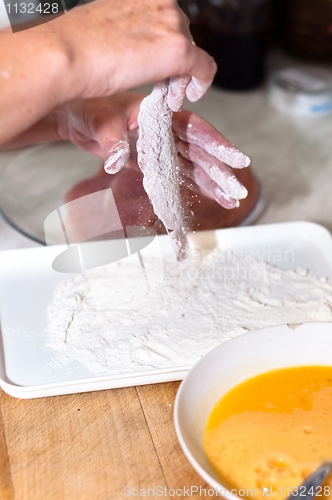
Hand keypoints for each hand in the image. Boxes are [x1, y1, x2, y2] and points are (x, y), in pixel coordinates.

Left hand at [3, 92, 249, 208]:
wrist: (75, 116)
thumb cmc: (88, 108)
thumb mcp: (100, 120)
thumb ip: (112, 139)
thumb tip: (116, 160)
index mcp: (160, 116)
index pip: (195, 130)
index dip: (217, 145)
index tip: (237, 160)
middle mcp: (164, 132)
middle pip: (199, 153)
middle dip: (220, 172)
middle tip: (237, 191)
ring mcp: (159, 148)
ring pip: (191, 166)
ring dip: (210, 183)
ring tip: (228, 200)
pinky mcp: (150, 163)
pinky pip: (175, 174)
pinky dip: (191, 185)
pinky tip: (206, 195)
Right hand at [53, 0, 216, 105]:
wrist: (67, 55)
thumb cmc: (77, 43)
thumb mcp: (108, 24)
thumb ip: (130, 28)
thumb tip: (136, 43)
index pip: (167, 20)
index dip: (166, 45)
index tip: (161, 65)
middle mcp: (161, 0)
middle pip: (182, 36)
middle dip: (176, 65)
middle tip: (165, 88)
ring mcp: (171, 23)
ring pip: (191, 54)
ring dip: (181, 77)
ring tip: (167, 96)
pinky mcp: (178, 49)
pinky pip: (204, 68)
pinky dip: (201, 84)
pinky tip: (190, 95)